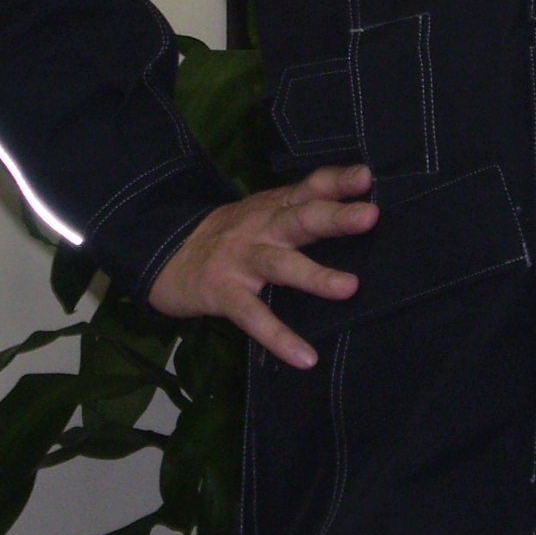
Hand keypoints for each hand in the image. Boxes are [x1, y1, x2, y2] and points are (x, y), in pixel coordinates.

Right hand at [146, 164, 375, 369]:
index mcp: (274, 207)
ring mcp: (241, 260)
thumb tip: (359, 209)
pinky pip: (253, 316)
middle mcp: (261, 228)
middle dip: (335, 217)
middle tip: (369, 216)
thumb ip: (302, 208)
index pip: (309, 187)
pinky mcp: (224, 293)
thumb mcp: (263, 212)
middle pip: (300, 218)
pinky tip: (305, 358)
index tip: (366, 177)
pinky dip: (279, 337)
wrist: (166, 254)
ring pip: (281, 265)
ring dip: (314, 275)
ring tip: (349, 288)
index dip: (337, 181)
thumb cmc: (231, 235)